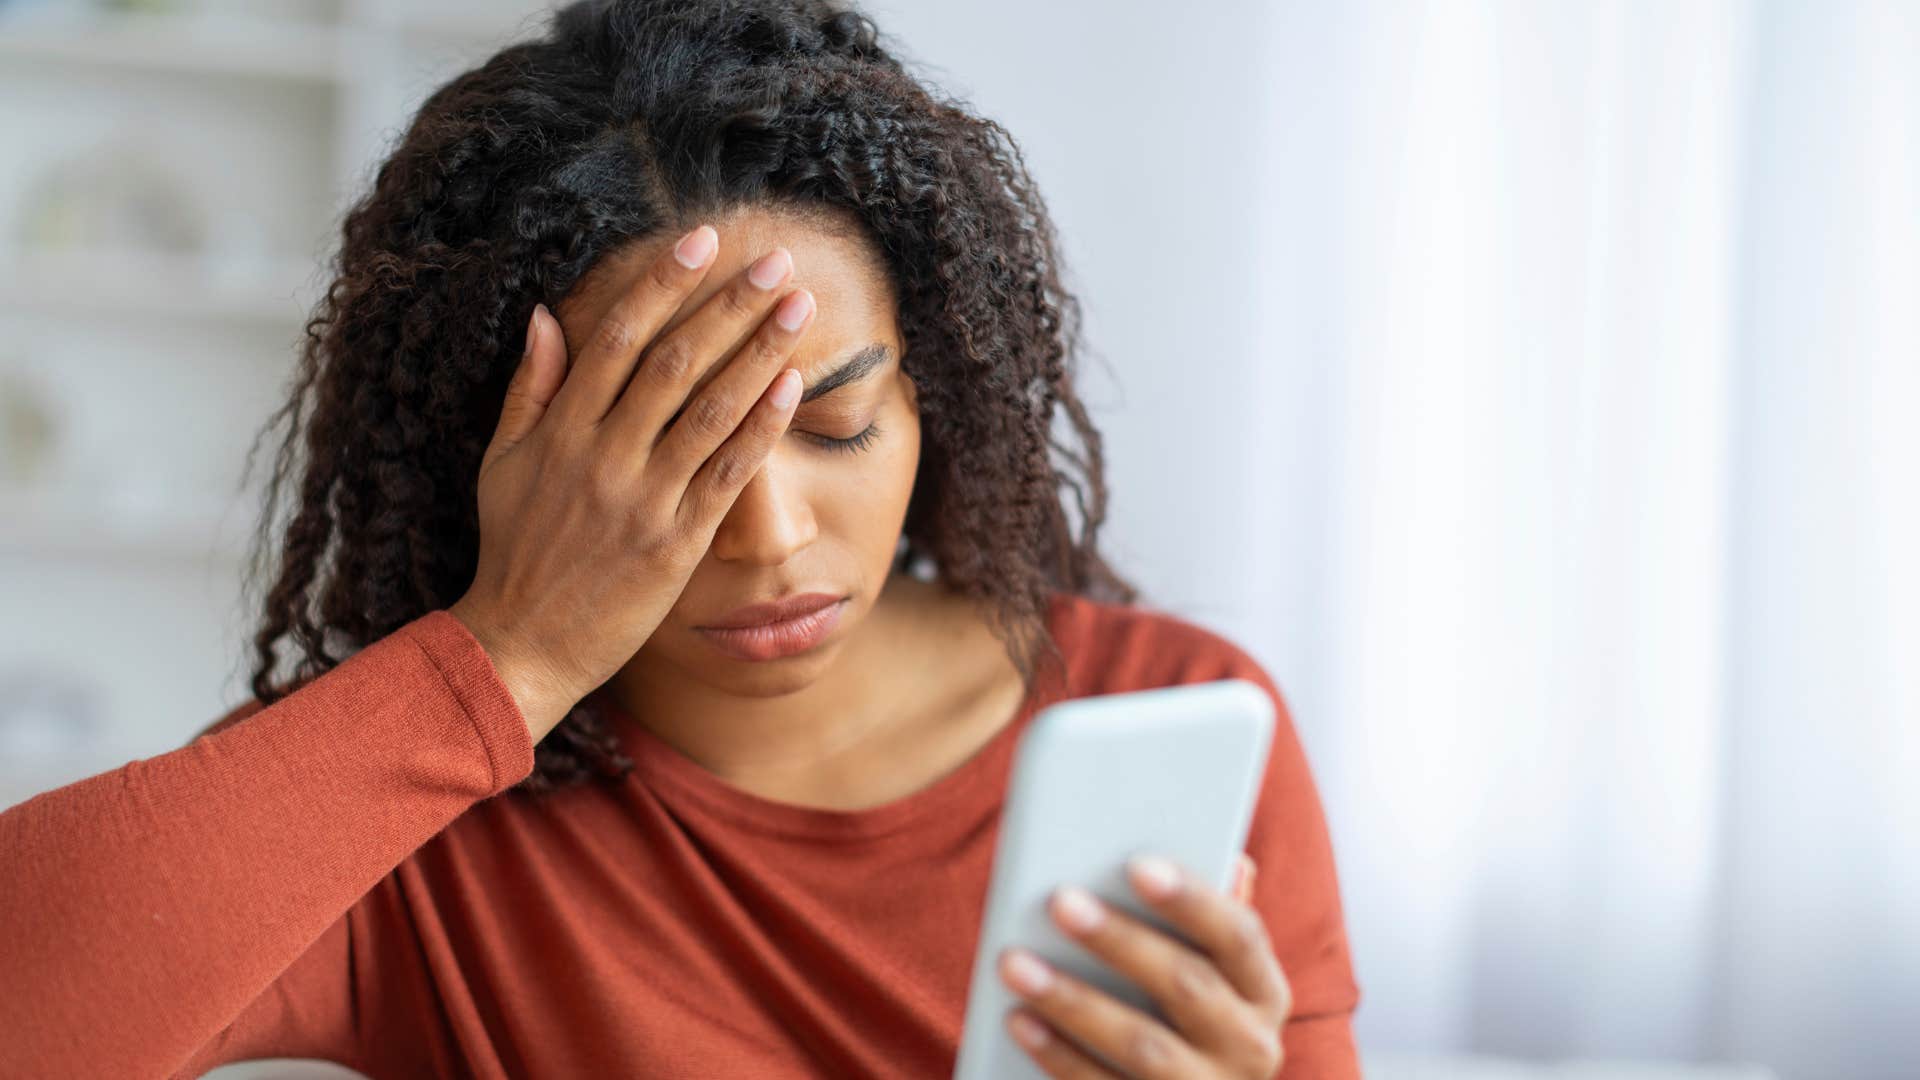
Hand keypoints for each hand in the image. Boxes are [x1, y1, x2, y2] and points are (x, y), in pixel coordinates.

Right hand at [448, 225, 816, 740]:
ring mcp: (643, 499)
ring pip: (711, 410)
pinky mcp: (676, 542)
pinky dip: (762, 426)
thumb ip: (529, 388)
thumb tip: (547, 315)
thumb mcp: (502, 463)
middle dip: (728, 305)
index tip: (702, 239)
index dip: (663, 283)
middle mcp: (603, 456)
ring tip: (799, 306)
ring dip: (760, 352)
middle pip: (676, 362)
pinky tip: (794, 385)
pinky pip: (728, 474)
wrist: (522, 644)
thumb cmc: (513, 549)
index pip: (619, 337)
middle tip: (775, 260)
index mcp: (560, 429)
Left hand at [997, 853, 1290, 1077]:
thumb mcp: (1213, 972)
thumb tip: (1233, 859)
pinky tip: (1019, 1020)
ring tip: (1015, 962)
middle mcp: (1249, 1046)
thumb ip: (1208, 920)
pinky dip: (1059, 1055)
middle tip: (1060, 902)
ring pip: (1142, 1044)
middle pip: (1186, 986)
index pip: (1238, 936)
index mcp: (1263, 992)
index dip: (1192, 899)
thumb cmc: (1188, 1016)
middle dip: (1120, 941)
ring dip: (1074, 1001)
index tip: (1138, 865)